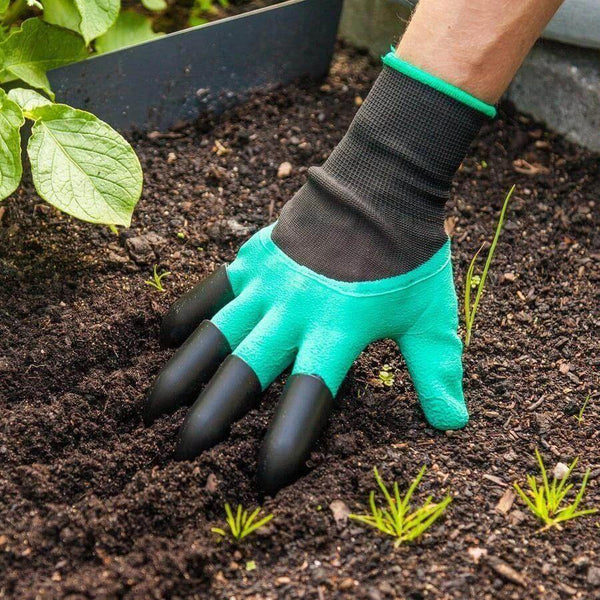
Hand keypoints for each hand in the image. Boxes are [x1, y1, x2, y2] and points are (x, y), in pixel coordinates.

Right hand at [144, 224, 466, 494]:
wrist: (382, 183)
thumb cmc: (410, 252)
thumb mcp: (431, 314)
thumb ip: (437, 370)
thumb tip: (454, 424)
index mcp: (338, 328)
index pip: (309, 393)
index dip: (287, 437)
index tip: (266, 477)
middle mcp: (293, 310)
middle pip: (246, 369)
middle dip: (212, 413)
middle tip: (183, 452)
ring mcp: (268, 282)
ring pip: (216, 332)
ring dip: (185, 371)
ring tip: (154, 407)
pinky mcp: (255, 257)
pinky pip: (212, 289)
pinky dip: (189, 313)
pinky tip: (168, 338)